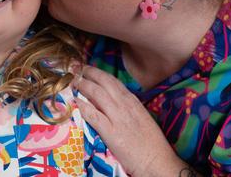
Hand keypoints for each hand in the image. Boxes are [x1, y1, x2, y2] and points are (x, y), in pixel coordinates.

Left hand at [74, 66, 191, 176]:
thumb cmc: (150, 141)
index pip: (112, 80)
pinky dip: (83, 106)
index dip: (98, 73)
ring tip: (74, 83)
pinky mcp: (111, 132)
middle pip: (103, 82)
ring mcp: (117, 117)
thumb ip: (126, 106)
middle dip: (88, 73)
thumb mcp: (140, 116)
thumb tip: (109, 99)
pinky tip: (76, 102)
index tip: (88, 70)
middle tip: (77, 70)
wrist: (156, 160)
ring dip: (83, 85)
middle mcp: (124, 104)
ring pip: (96, 94)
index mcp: (132, 100)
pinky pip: (93, 115)